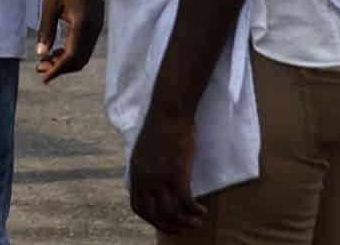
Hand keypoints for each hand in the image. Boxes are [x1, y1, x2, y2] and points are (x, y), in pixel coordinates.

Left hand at [34, 0, 103, 82]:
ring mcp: (97, 28)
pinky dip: (73, 53)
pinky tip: (59, 49)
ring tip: (47, 60)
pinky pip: (86, 46)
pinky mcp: (97, 25)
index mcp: (81, 25)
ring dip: (66, 61)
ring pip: (83, 55)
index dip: (57, 70)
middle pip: (79, 61)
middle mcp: (93, 30)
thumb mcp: (50, 4)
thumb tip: (41, 53)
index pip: (71, 57)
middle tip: (40, 68)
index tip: (44, 78)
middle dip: (60, 68)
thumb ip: (46, 30)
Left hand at [129, 106, 207, 233]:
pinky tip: (203, 211)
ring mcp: (159, 174)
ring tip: (197, 222)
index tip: (165, 223)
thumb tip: (154, 185)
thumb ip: (146, 169)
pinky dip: (194, 211)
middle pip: (152, 214)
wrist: (169, 110)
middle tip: (183, 229)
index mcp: (136, 171)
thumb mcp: (145, 150)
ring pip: (170, 211)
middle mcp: (144, 176)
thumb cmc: (161, 127)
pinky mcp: (176, 170)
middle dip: (168, 226)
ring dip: (185, 221)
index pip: (138, 206)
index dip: (151, 219)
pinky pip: (186, 201)